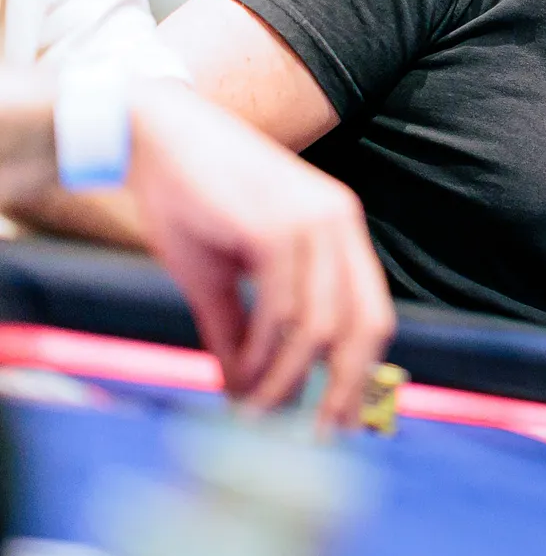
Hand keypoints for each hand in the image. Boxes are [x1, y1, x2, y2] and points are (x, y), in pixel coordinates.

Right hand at [124, 84, 394, 430]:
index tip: (338, 420)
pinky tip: (242, 373)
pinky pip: (283, 307)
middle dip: (343, 388)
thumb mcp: (219, 277)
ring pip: (320, 324)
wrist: (148, 135)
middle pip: (365, 325)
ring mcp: (314, 221)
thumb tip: (243, 392)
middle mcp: (339, 224)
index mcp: (339, 232)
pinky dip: (264, 351)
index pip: (372, 314)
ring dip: (288, 378)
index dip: (361, 372)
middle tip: (314, 434)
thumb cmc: (186, 199)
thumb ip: (240, 331)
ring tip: (257, 411)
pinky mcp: (278, 225)